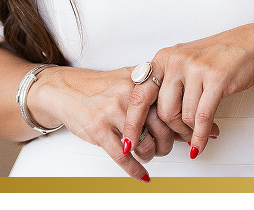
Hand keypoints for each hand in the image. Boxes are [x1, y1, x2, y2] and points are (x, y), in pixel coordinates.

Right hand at [34, 65, 179, 180]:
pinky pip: (123, 157)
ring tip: (147, 154)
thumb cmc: (98, 87)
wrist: (66, 89)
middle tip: (164, 147)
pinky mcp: (99, 129)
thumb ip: (151, 90)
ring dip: (150, 156)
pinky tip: (141, 174)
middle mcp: (128, 95)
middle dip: (166, 144)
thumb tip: (180, 111)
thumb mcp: (127, 79)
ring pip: (145, 145)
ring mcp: (113, 112)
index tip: (188, 133)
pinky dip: (135, 170)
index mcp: (139, 81)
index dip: (180, 124)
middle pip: (162, 128)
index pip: (170, 105)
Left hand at [122, 24, 253, 163]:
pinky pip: (202, 118)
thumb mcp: (183, 63)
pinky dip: (201, 136)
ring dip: (191, 131)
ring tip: (198, 132)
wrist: (248, 45)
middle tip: (180, 139)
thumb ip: (166, 85)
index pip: (139, 94)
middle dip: (172, 131)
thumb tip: (150, 120)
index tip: (128, 143)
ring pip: (184, 117)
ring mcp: (195, 69)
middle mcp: (175, 60)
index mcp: (163, 58)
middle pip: (162, 111)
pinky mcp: (216, 79)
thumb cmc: (216, 57)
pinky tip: (201, 143)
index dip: (132, 122)